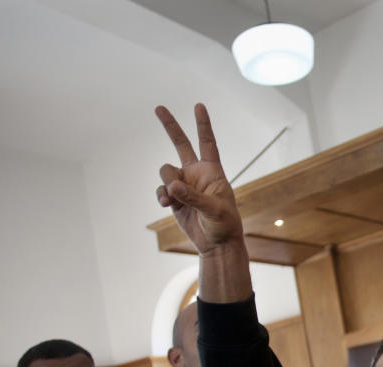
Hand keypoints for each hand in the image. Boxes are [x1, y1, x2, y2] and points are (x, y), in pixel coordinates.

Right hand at [155, 104, 243, 255]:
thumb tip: (171, 186)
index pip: (207, 143)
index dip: (203, 124)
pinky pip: (161, 190)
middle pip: (181, 144)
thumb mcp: (214, 210)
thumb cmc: (224, 225)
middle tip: (158, 107)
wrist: (216, 244)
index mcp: (213, 171)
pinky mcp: (174, 198)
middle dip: (170, 126)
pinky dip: (162, 196)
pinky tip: (167, 205)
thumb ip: (192, 196)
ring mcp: (184, 185)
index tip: (198, 105)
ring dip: (166, 182)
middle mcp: (197, 174)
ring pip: (165, 171)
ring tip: (173, 198)